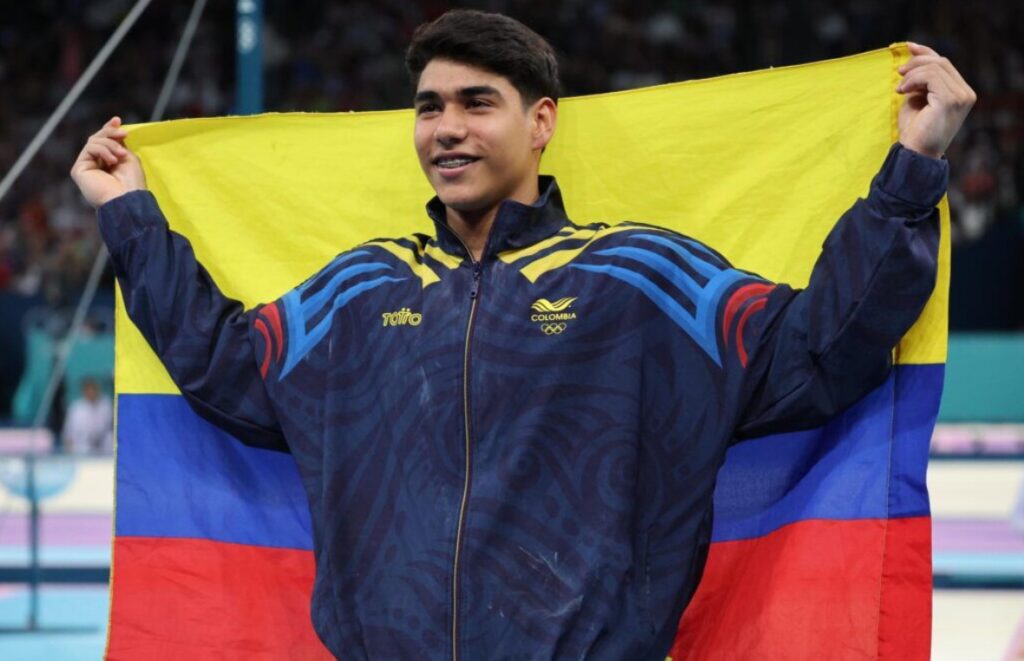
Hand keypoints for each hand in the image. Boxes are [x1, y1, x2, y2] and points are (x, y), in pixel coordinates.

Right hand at [70, 116, 146, 207]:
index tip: (117, 120)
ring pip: (93, 142)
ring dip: (110, 144)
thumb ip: (118, 142)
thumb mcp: (128, 157)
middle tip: (124, 134)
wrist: (127, 199)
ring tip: (121, 155)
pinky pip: (89, 148)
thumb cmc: (132, 183)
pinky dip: (102, 150)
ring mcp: (86, 168)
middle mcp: (95, 166)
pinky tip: (112, 160)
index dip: (109, 130)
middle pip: (97, 139)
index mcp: (108, 165)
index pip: (104, 143)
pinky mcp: (79, 170)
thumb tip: (114, 124)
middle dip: (111, 133)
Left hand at [896, 43, 975, 158]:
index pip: (945, 64)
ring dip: (913, 74)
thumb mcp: (916, 99)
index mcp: (960, 92)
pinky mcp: (952, 99)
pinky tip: (903, 91)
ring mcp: (961, 96)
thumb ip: (920, 80)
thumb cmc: (914, 130)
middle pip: (941, 62)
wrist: (915, 153)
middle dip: (917, 62)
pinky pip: (932, 76)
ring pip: (936, 67)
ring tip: (900, 88)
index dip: (926, 53)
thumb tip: (914, 54)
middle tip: (899, 73)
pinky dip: (914, 79)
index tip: (908, 47)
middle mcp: (966, 93)